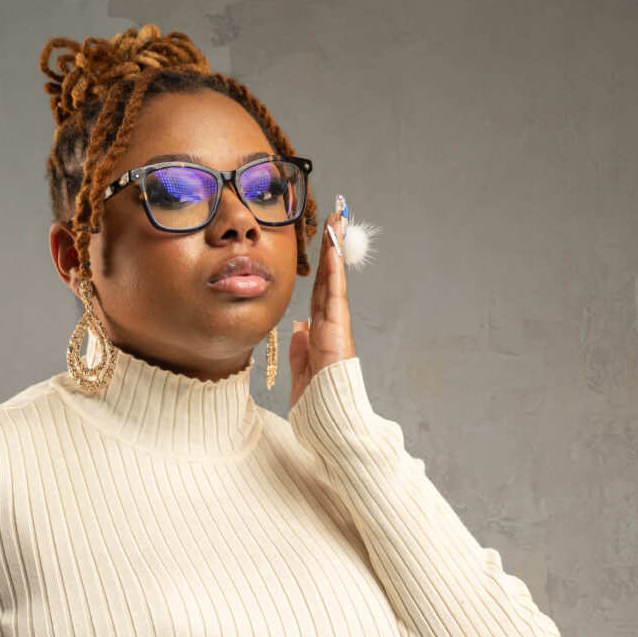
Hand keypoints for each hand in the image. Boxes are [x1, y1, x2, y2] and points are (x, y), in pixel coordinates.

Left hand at [288, 193, 356, 410]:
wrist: (328, 420)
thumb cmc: (316, 401)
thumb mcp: (300, 370)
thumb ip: (299, 348)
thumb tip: (299, 327)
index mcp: (319, 332)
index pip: (319, 290)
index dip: (320, 266)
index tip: (322, 241)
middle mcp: (330, 324)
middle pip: (330, 277)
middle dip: (333, 246)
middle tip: (337, 216)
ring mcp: (336, 325)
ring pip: (335, 279)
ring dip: (336, 248)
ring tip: (339, 219)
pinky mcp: (338, 330)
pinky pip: (336, 294)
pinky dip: (335, 270)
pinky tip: (333, 249)